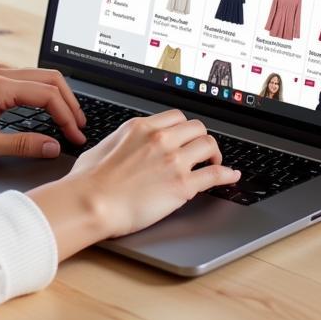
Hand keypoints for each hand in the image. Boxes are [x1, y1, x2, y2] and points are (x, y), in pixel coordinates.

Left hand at [0, 63, 87, 160]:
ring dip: (58, 97)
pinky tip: (48, 112)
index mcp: (0, 86)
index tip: (75, 137)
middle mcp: (1, 73)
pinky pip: (29, 80)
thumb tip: (52, 146)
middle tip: (80, 128)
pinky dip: (45, 94)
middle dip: (70, 103)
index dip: (67, 117)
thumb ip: (22, 145)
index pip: (48, 95)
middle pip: (51, 79)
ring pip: (41, 77)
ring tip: (69, 121)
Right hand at [66, 108, 240, 237]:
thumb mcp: (104, 146)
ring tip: (214, 162)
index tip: (185, 137)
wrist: (92, 201)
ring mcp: (173, 161)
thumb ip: (122, 141)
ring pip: (209, 145)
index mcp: (141, 127)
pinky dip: (227, 174)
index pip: (176, 117)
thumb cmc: (89, 180)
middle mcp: (160, 139)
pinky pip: (215, 174)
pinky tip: (231, 176)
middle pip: (197, 128)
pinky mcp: (182, 185)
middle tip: (199, 151)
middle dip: (200, 139)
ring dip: (214, 154)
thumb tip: (123, 146)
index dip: (183, 128)